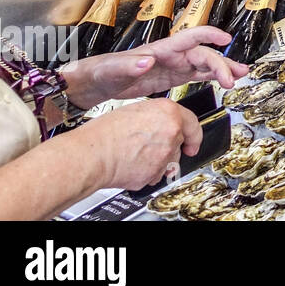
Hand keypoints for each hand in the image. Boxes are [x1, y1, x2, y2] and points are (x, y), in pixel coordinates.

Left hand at [61, 26, 249, 107]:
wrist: (90, 85)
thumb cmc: (98, 72)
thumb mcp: (111, 69)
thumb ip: (130, 65)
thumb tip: (148, 61)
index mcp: (160, 49)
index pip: (190, 37)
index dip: (209, 36)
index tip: (225, 40)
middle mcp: (170, 55)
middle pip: (203, 54)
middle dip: (221, 64)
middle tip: (234, 79)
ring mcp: (171, 66)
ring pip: (203, 64)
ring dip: (222, 69)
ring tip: (240, 75)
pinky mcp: (169, 78)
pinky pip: (195, 75)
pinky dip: (211, 77)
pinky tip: (223, 81)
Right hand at [68, 99, 201, 190]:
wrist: (91, 155)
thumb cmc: (104, 133)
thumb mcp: (135, 111)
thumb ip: (156, 117)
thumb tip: (160, 124)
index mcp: (168, 112)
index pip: (193, 123)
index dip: (194, 135)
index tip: (193, 143)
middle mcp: (171, 132)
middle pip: (179, 142)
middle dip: (168, 147)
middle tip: (148, 147)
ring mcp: (166, 154)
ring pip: (170, 160)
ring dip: (158, 160)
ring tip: (135, 155)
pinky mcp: (157, 172)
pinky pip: (158, 174)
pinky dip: (148, 173)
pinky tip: (133, 165)